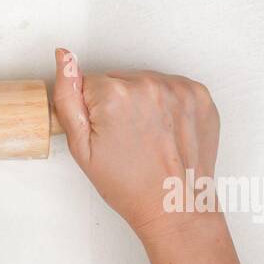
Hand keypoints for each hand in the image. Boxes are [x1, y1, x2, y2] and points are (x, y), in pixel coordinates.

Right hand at [53, 49, 251, 263]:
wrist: (175, 206)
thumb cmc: (129, 185)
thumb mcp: (81, 147)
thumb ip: (67, 96)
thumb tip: (63, 56)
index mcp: (115, 95)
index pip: (91, 83)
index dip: (95, 110)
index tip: (108, 134)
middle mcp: (148, 84)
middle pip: (120, 80)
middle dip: (119, 103)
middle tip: (127, 138)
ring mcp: (178, 88)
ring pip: (145, 83)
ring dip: (145, 102)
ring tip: (149, 136)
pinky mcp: (199, 94)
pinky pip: (172, 87)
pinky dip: (169, 104)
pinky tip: (167, 130)